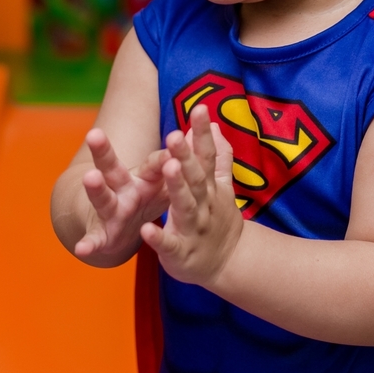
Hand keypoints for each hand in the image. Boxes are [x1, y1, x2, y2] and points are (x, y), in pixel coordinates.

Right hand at [75, 128, 168, 261]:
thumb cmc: (148, 196)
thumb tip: (203, 130)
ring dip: (96, 188)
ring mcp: (110, 210)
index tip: (177, 137)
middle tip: (94, 133)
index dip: (165, 154)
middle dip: (104, 152)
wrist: (122, 228)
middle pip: (113, 167)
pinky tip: (81, 248)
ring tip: (89, 176)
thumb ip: (177, 158)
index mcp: (143, 176)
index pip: (153, 162)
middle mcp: (123, 188)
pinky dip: (88, 243)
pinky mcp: (102, 234)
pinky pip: (95, 239)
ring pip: (102, 197)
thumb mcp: (163, 179)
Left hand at [141, 105, 242, 286]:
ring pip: (184, 206)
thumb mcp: (220, 187)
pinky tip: (145, 229)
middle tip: (174, 133)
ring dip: (177, 187)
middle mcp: (204, 205)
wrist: (228, 264)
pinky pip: (168, 245)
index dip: (204, 134)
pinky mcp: (180, 253)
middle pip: (195, 178)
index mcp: (210, 188)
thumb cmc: (218, 220)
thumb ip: (217, 157)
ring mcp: (193, 229)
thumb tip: (216, 125)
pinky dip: (158, 238)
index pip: (208, 156)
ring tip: (168, 166)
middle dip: (185, 156)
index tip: (200, 108)